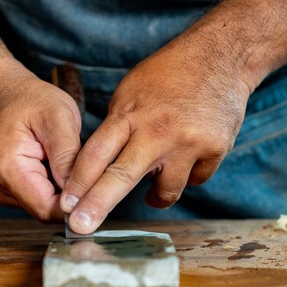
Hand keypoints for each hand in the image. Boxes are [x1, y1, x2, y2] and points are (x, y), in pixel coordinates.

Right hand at [0, 73, 82, 220]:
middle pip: (48, 211)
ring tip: (70, 160)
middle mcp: (2, 187)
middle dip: (73, 195)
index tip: (98, 187)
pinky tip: (61, 164)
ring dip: (66, 189)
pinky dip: (57, 185)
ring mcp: (5, 190)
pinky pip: (43, 197)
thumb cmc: (31, 100)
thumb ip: (67, 158)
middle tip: (89, 167)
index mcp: (9, 170)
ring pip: (48, 206)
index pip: (47, 209)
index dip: (76, 204)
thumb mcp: (58, 118)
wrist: (5, 92)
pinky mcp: (13, 189)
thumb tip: (78, 194)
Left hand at [60, 41, 251, 233]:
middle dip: (97, 206)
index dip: (78, 183)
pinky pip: (195, 180)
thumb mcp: (132, 90)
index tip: (65, 207)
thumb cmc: (170, 72)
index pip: (97, 154)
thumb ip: (118, 126)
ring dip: (155, 195)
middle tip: (80, 229)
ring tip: (151, 192)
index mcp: (131, 113)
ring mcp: (188, 142)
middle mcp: (158, 130)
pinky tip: (187, 158)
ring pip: (166, 191)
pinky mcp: (215, 150)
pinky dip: (186, 175)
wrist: (222, 57)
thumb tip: (100, 163)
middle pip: (121, 177)